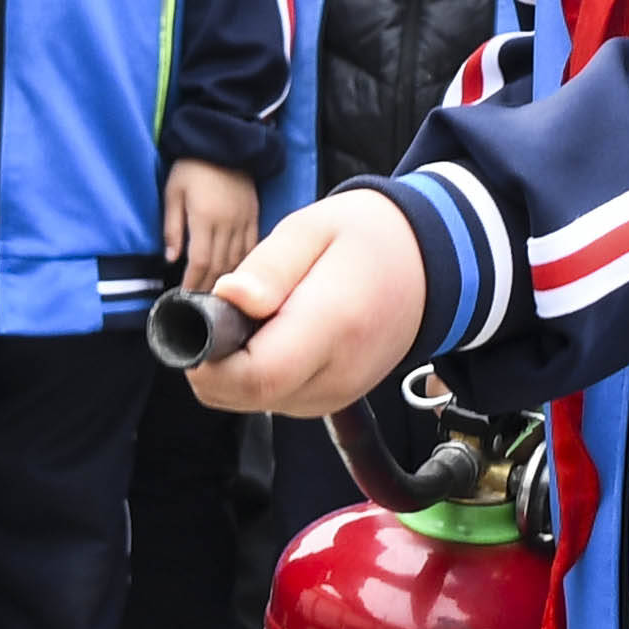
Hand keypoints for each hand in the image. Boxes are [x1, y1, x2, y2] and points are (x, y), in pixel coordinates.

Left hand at [164, 155, 261, 292]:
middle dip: (209, 287)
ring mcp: (245, 220)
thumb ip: (172, 227)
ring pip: (239, 259)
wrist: (224, 140)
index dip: (193, 282)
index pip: (201, 260)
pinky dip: (246, 264)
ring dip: (228, 280)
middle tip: (200, 305)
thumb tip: (171, 258)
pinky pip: (253, 246)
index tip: (185, 297)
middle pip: (221, 265)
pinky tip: (239, 275)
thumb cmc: (192, 166)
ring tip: (218, 296)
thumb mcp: (173, 192)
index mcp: (205, 217)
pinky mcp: (255, 215)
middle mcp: (228, 223)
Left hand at [182, 187, 433, 421]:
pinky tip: (275, 333)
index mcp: (332, 326)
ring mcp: (338, 394)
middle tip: (224, 310)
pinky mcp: (334, 400)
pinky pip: (275, 398)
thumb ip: (269, 267)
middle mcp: (337, 374)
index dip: (210, 359)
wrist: (428, 264)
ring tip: (259, 316)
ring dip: (236, 366)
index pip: (256, 376)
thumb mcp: (312, 227)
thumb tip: (228, 298)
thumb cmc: (367, 239)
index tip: (200, 320)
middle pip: (246, 395)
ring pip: (254, 401)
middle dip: (215, 360)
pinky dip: (259, 371)